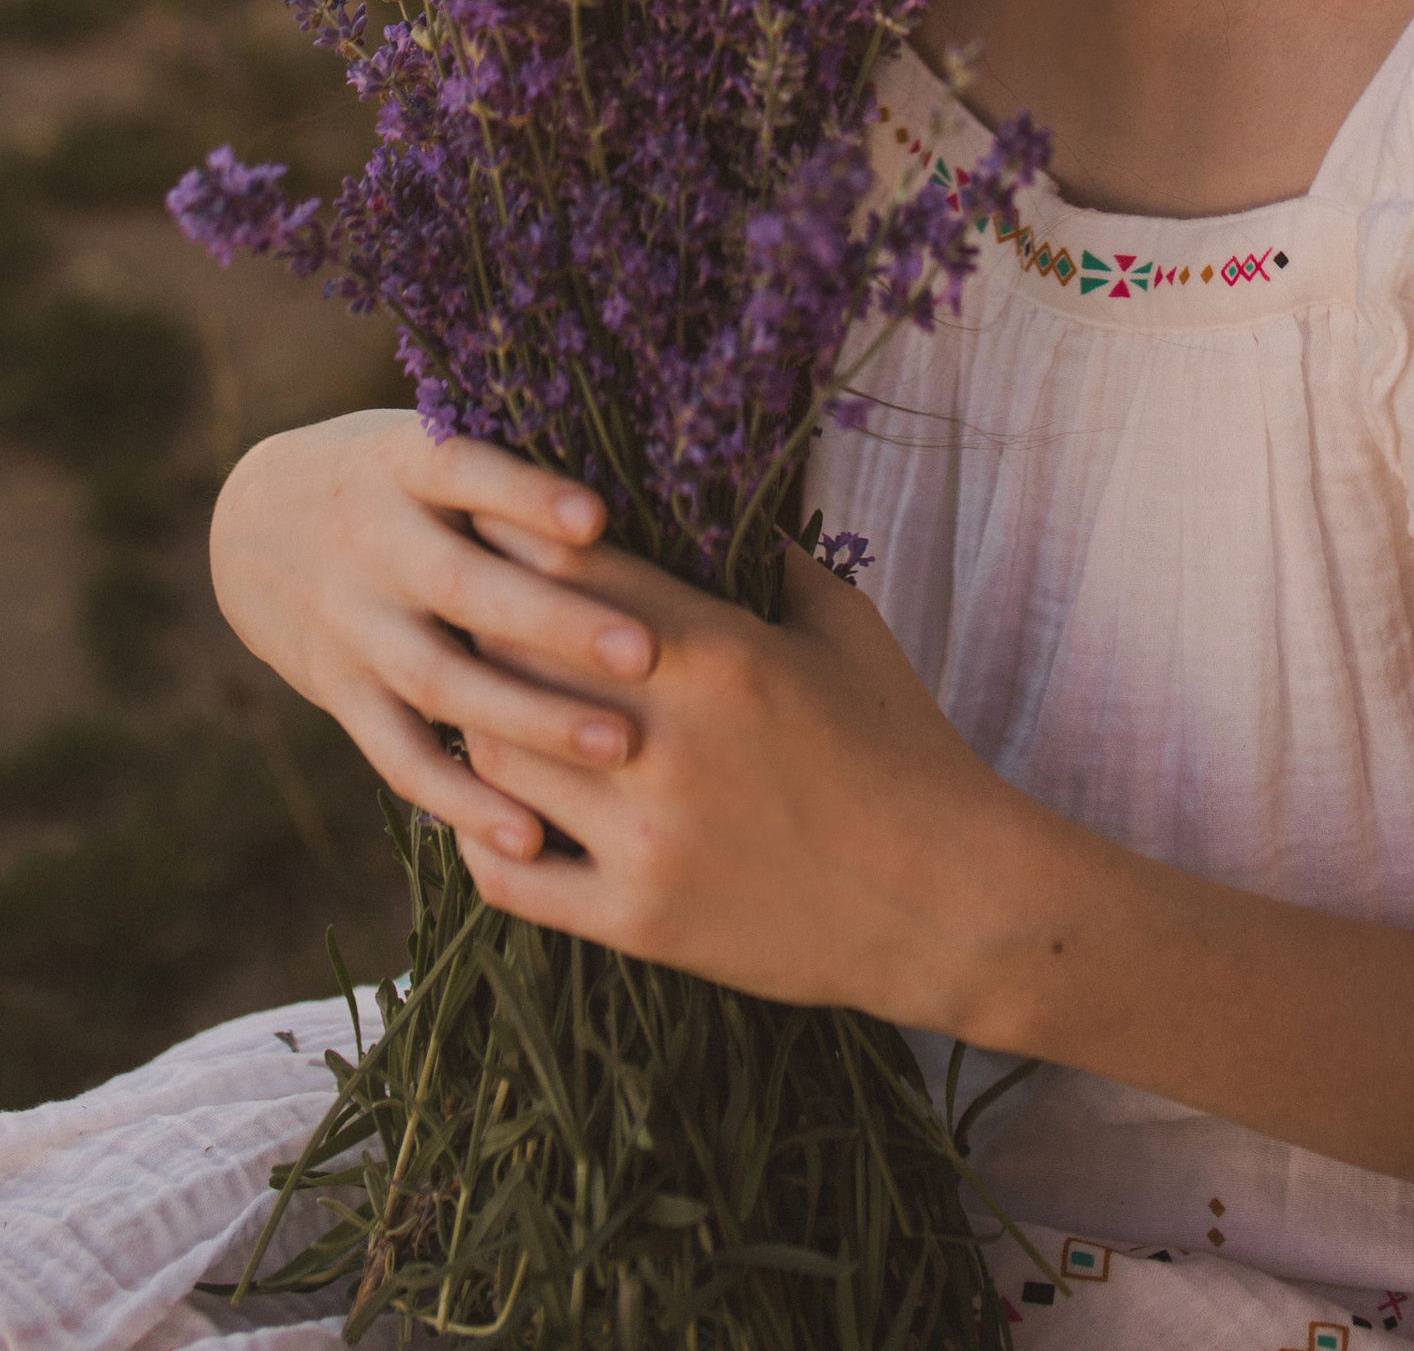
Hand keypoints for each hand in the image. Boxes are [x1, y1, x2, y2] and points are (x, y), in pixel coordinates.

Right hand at [208, 410, 658, 853]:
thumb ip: (503, 469)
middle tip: (646, 652)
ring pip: (438, 679)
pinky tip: (531, 834)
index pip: (464, 472)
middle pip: (461, 586)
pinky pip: (401, 755)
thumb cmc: (393, 481)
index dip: (527, 495)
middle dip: (554, 623)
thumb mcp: (426, 446)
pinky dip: (462, 798)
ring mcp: (352, 624)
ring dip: (529, 717)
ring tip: (618, 745)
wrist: (255, 525)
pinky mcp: (342, 695)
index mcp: (402, 465)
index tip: (599, 520)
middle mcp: (371, 543)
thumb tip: (632, 486)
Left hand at [452, 532, 1025, 1025]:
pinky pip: (512, 878)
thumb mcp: (845, 627)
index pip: (568, 570)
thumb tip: (708, 492)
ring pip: (495, 763)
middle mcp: (666, 739)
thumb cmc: (902, 745)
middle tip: (464, 612)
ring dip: (480, 728)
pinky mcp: (639, 922)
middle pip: (510, 659)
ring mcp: (646, 837)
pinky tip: (493, 818)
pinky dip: (484, 843)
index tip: (487, 523)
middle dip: (481, 627)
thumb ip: (769, 557)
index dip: (511, 539)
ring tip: (475, 706)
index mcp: (717, 652)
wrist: (949, 898)